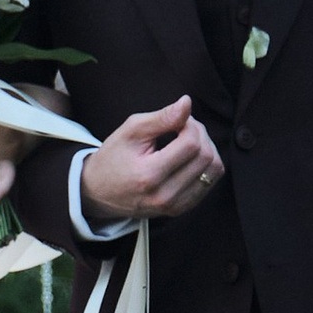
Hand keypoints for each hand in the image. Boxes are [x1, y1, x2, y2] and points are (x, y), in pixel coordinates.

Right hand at [78, 97, 225, 226]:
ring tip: (187, 141)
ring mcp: (174, 206)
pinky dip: (205, 165)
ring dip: (206, 148)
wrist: (98, 192)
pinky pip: (209, 182)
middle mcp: (164, 195)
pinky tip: (188, 157)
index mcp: (149, 175)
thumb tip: (188, 103)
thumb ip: (161, 117)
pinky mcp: (180, 209)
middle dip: (200, 134)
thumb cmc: (113, 157)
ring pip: (213, 170)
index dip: (191, 125)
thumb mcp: (130, 131)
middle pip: (206, 157)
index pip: (192, 144)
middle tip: (183, 127)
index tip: (178, 120)